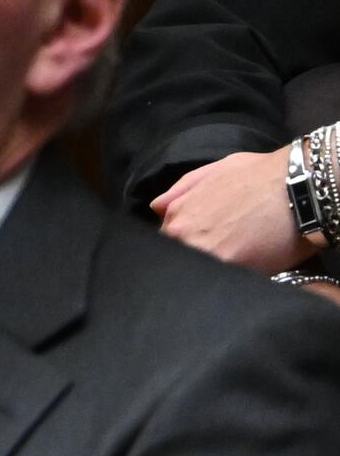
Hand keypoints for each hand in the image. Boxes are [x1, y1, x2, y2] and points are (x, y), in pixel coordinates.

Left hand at [154, 148, 317, 272]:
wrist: (299, 187)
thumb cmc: (257, 174)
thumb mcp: (210, 173)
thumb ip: (179, 193)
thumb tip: (157, 210)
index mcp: (177, 221)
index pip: (169, 245)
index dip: (185, 245)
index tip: (201, 243)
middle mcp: (188, 242)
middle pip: (184, 259)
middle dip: (198, 257)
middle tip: (223, 249)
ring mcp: (214, 260)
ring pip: (205, 273)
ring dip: (215, 268)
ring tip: (239, 257)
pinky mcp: (242, 274)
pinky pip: (231, 282)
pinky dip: (236, 278)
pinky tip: (250, 267)